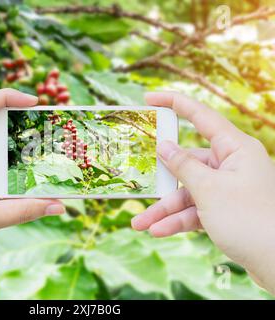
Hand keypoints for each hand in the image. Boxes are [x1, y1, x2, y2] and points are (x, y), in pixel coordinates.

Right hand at [131, 92, 274, 292]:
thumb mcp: (208, 190)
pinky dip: (178, 220)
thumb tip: (164, 146)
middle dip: (162, 182)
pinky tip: (159, 231)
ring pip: (187, 193)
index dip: (174, 103)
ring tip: (140, 224)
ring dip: (165, 209)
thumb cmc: (250, 220)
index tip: (149, 98)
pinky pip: (194, 210)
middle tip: (138, 183)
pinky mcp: (223, 209)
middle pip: (187, 165)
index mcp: (235, 149)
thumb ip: (183, 166)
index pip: (201, 116)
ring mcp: (227, 188)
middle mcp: (231, 165)